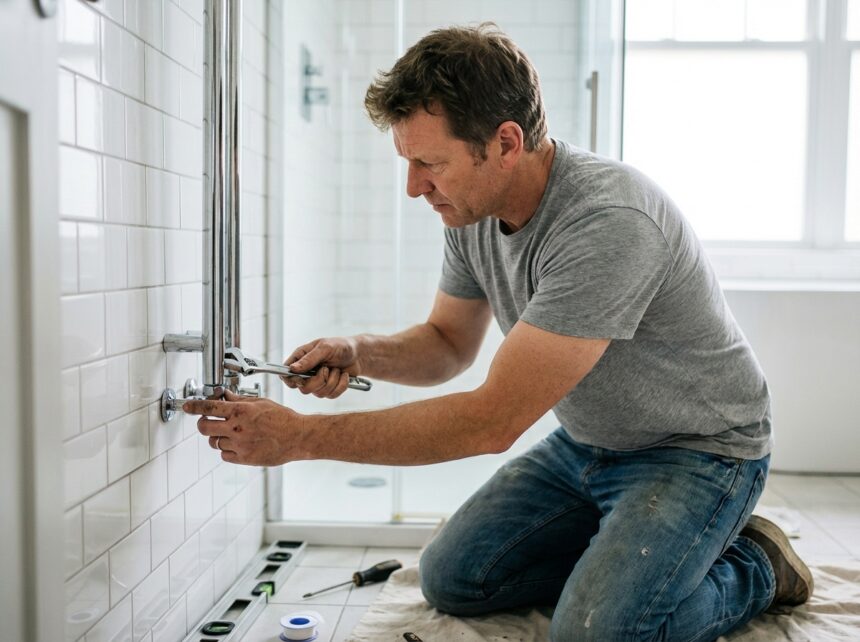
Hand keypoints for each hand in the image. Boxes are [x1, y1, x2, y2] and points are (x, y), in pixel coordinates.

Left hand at [183, 390, 304, 465]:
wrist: (298, 437)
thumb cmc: (282, 418)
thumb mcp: (260, 403)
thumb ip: (239, 401)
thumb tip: (223, 396)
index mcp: (241, 411)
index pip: (209, 408)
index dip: (194, 406)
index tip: (187, 406)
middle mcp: (237, 428)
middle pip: (204, 428)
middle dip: (202, 424)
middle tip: (207, 421)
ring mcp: (239, 445)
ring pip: (214, 442)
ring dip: (217, 437)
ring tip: (230, 433)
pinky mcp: (244, 458)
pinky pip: (224, 455)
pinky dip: (227, 449)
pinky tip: (238, 443)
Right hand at [282, 336, 359, 398]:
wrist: (359, 355)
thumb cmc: (340, 346)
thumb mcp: (325, 348)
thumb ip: (309, 359)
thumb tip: (292, 369)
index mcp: (301, 359)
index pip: (287, 375)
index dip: (290, 380)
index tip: (300, 379)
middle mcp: (307, 372)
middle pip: (303, 388)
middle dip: (319, 381)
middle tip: (327, 369)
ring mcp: (317, 382)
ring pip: (319, 394)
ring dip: (332, 381)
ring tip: (337, 369)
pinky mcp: (329, 389)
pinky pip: (331, 395)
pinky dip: (341, 385)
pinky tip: (344, 376)